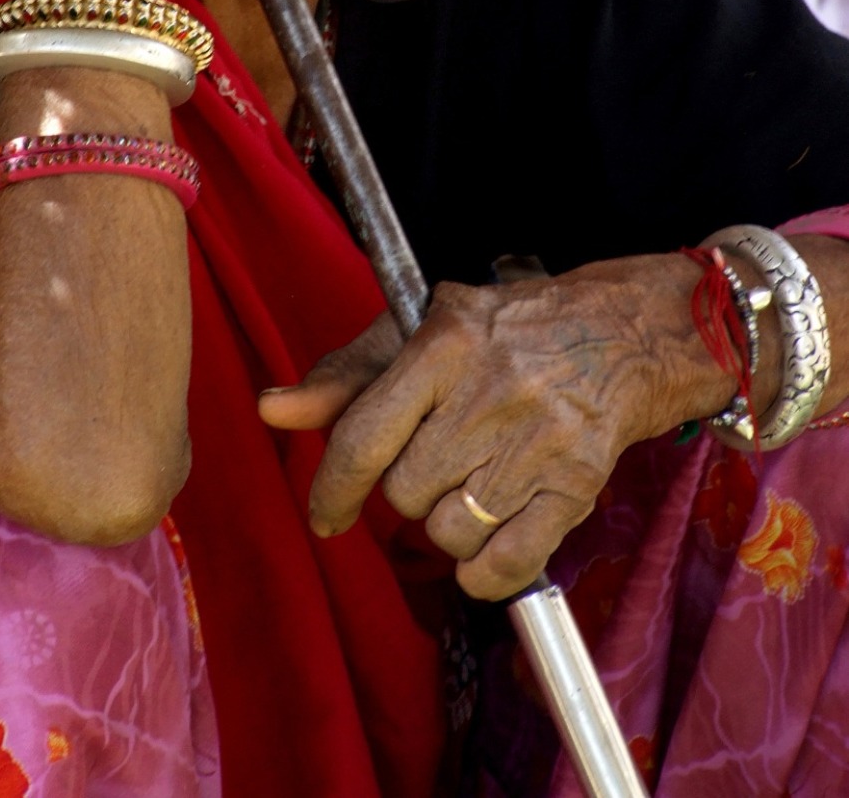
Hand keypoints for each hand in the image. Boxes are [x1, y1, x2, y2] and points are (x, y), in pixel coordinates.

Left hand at [261, 256, 728, 598]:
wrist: (625, 332)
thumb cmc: (510, 330)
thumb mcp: (425, 330)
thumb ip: (347, 377)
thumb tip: (272, 410)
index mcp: (445, 342)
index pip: (364, 435)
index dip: (332, 487)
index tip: (325, 514)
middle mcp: (492, 390)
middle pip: (404, 491)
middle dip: (408, 488)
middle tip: (438, 457)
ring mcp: (539, 441)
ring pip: (447, 531)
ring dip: (448, 522)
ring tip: (474, 479)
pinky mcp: (579, 485)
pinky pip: (504, 564)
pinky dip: (486, 567)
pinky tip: (493, 530)